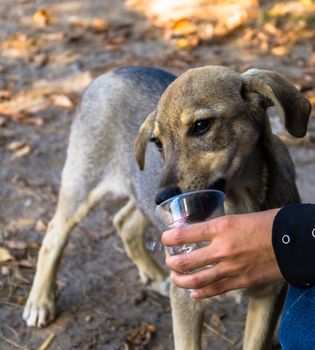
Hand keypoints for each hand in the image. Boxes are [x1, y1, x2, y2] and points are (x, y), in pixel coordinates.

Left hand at [161, 209, 283, 298]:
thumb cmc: (266, 224)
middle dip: (171, 262)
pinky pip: (214, 291)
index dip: (168, 238)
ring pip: (195, 280)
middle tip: (168, 260)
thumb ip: (217, 228)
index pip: (183, 234)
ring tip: (175, 277)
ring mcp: (230, 268)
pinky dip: (200, 293)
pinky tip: (193, 292)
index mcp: (220, 227)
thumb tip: (199, 232)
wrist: (292, 241)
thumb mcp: (236, 218)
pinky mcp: (240, 282)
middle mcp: (222, 249)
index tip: (164, 239)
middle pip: (184, 261)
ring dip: (180, 280)